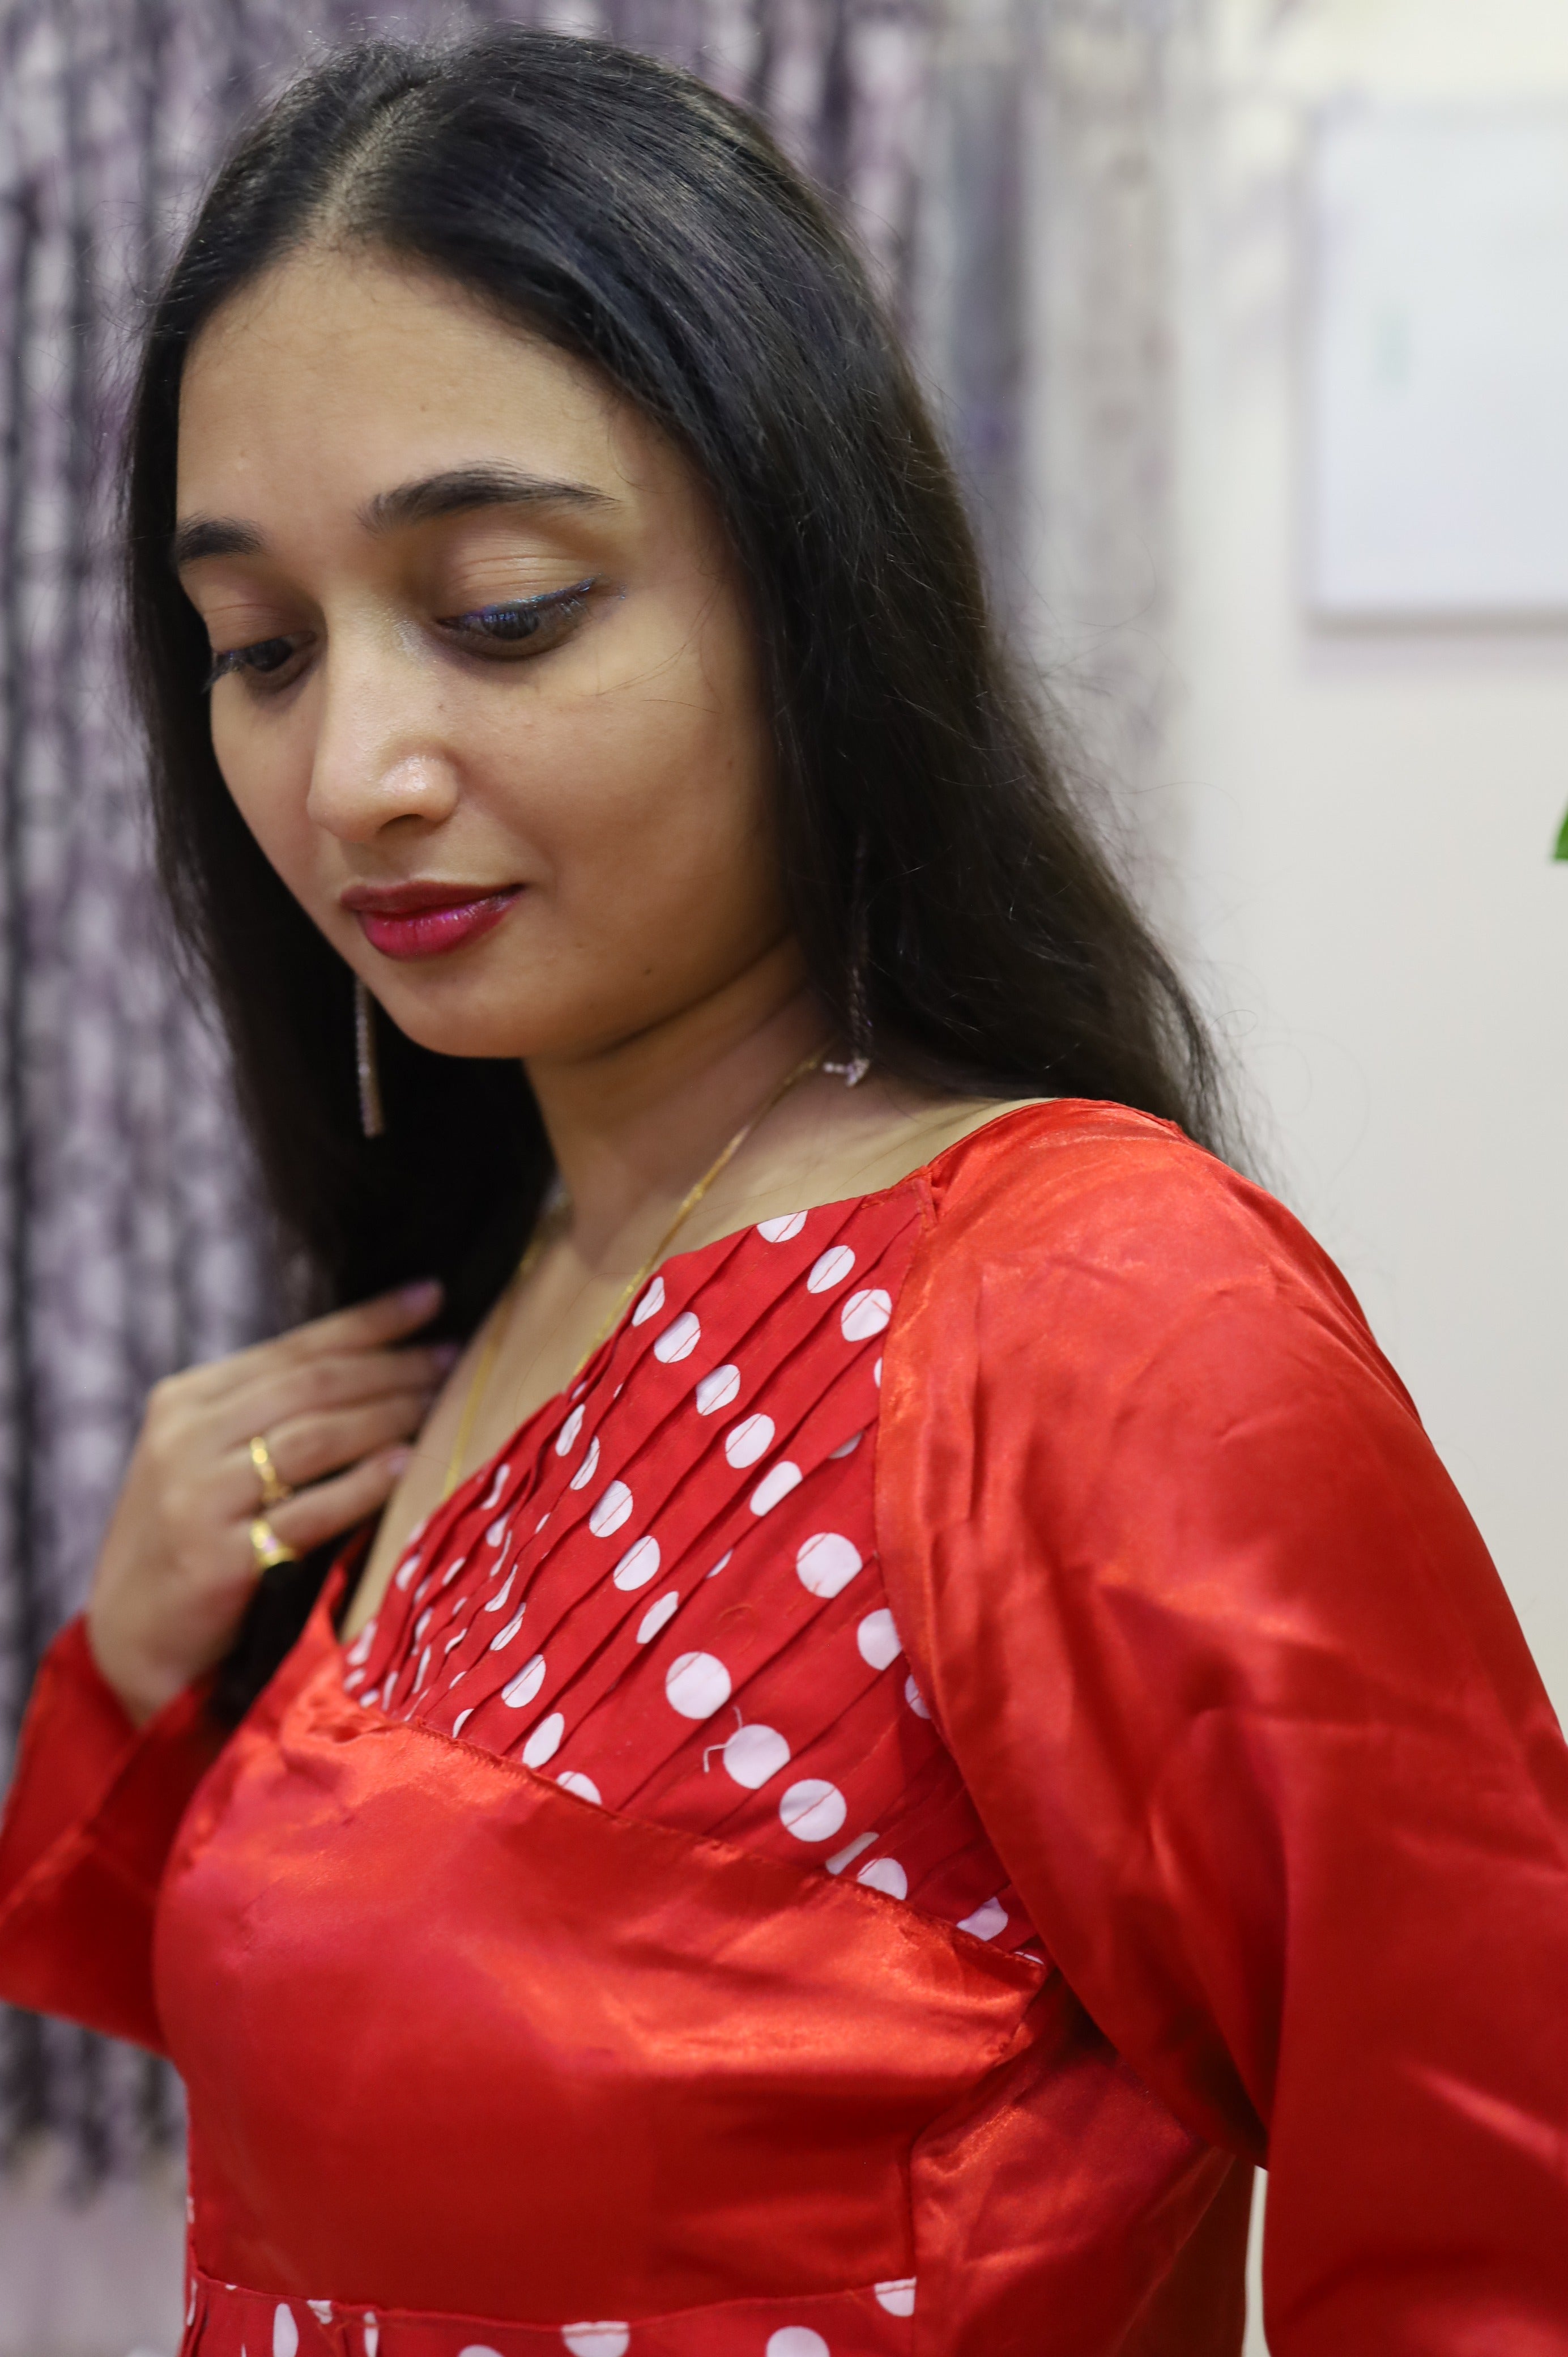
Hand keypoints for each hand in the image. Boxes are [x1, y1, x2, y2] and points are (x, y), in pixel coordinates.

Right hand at [86, 1281, 453, 1725]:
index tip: (431, 1296)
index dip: (368, 1321)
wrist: (136, 1635)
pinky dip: (363, 1485)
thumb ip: (271, 1412)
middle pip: (310, 1386)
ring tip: (439, 1401)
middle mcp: (185, 1439)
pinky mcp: (218, 1559)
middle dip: (390, 1366)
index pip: (294, 1348)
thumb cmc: (193, 1535)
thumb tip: (379, 1363)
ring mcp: (198, 1498)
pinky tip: (405, 1465)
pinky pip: (308, 1512)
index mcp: (185, 1400)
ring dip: (387, 1415)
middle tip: (450, 1355)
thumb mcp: (211, 1456)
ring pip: (313, 1438)